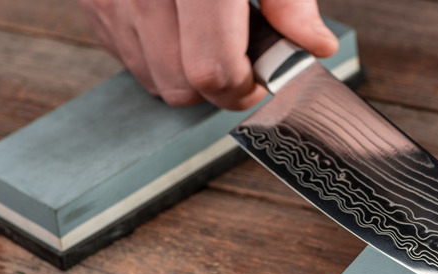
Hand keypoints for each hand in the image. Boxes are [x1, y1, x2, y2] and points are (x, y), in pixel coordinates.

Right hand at [76, 0, 337, 109]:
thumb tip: (314, 46)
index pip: (211, 68)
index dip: (241, 89)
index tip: (258, 82)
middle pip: (178, 83)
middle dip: (216, 86)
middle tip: (239, 60)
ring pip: (149, 75)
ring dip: (183, 71)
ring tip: (206, 31)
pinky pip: (123, 51)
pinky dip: (153, 51)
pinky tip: (175, 20)